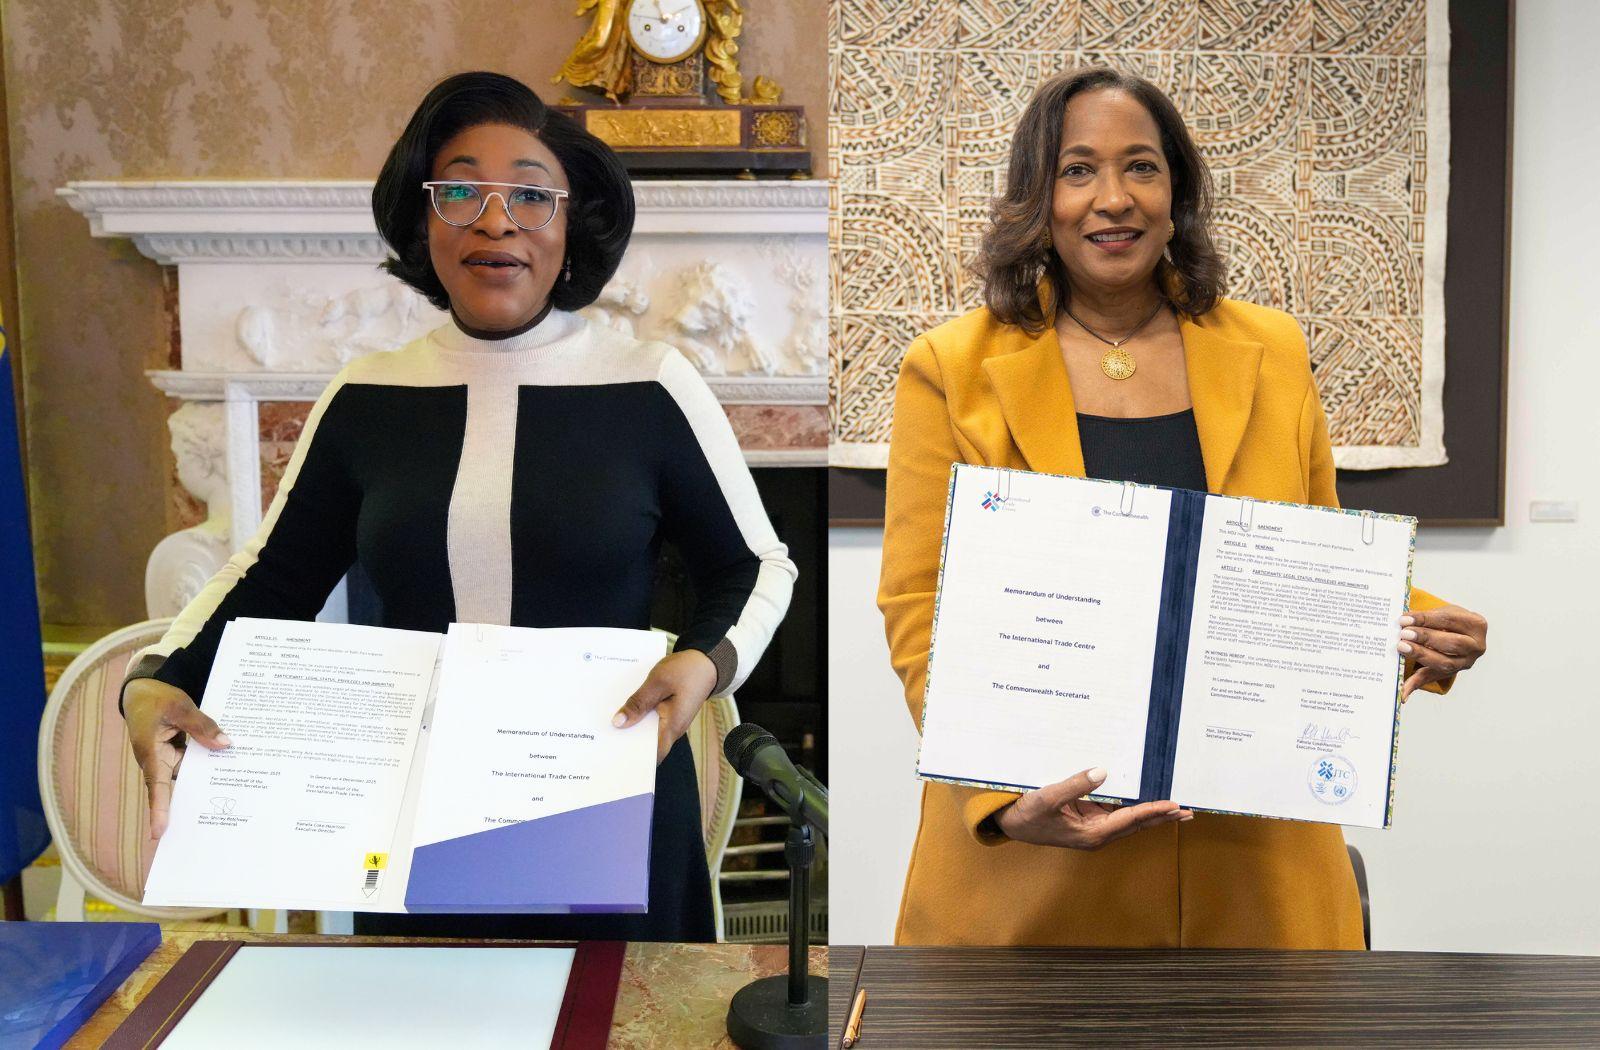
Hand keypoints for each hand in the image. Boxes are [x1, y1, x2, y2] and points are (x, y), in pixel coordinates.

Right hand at [122, 678, 231, 838]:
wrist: (142, 689)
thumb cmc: (155, 698)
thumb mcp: (180, 706)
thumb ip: (202, 726)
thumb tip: (224, 745)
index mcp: (150, 752)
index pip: (156, 786)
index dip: (159, 809)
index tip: (159, 832)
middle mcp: (157, 761)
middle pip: (177, 785)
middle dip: (192, 802)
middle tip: (212, 821)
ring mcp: (166, 758)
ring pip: (188, 773)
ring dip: (205, 780)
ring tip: (233, 795)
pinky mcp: (175, 753)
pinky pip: (192, 762)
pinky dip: (207, 762)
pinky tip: (229, 765)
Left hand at [612, 649, 718, 763]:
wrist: (706, 661)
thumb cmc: (686, 670)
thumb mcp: (657, 682)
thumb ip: (638, 703)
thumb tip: (618, 723)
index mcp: (672, 725)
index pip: (653, 755)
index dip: (634, 759)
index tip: (613, 758)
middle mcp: (673, 729)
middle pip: (647, 744)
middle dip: (627, 741)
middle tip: (602, 738)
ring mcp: (671, 722)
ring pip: (647, 732)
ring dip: (631, 727)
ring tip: (607, 723)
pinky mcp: (668, 713)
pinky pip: (650, 720)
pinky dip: (638, 716)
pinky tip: (623, 709)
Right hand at [993, 767, 1191, 849]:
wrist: (1012, 825)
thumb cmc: (1028, 815)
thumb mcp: (1048, 798)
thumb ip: (1075, 785)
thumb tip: (1102, 772)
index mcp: (1092, 834)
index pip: (1130, 820)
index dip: (1153, 811)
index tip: (1174, 806)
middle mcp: (1098, 834)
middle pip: (1137, 824)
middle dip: (1162, 817)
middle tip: (1189, 812)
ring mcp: (1094, 828)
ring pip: (1129, 819)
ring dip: (1152, 813)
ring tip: (1176, 807)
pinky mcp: (1088, 820)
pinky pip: (1116, 812)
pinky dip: (1133, 806)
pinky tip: (1144, 798)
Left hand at [1399, 604, 1487, 699]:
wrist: (1459, 633)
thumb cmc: (1450, 621)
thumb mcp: (1443, 612)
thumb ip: (1427, 617)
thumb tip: (1403, 621)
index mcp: (1476, 625)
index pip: (1449, 620)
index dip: (1426, 619)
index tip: (1405, 619)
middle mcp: (1476, 646)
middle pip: (1453, 644)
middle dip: (1426, 638)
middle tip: (1404, 634)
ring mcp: (1466, 662)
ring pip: (1445, 663)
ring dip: (1421, 655)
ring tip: (1402, 647)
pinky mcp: (1451, 674)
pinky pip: (1431, 679)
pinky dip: (1415, 684)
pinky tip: (1402, 691)